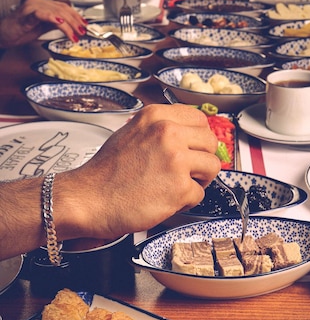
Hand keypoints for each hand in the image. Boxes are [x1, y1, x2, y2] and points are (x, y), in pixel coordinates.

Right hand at [0, 0, 86, 47]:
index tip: (84, 24)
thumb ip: (55, 24)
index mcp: (42, 2)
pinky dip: (52, 18)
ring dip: (68, 24)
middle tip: (82, 31)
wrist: (2, 35)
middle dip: (75, 21)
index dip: (76, 15)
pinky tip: (60, 24)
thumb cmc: (19, 30)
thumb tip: (71, 25)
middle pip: (62, 8)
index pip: (64, 5)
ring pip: (55, 11)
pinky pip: (41, 14)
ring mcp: (31, 6)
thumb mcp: (42, 27)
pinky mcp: (25, 15)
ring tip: (75, 34)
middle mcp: (37, 1)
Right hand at [56, 104, 220, 239]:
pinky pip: (199, 194)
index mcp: (156, 116)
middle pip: (211, 142)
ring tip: (177, 186)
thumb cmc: (105, 173)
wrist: (87, 199)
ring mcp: (176, 159)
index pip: (199, 120)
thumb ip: (160, 130)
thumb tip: (188, 136)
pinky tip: (165, 200)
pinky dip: (185, 202)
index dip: (199, 138)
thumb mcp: (131, 133)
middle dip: (202, 159)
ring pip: (212, 167)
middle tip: (187, 171)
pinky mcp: (179, 187)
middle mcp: (168, 133)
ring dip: (199, 180)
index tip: (195, 149)